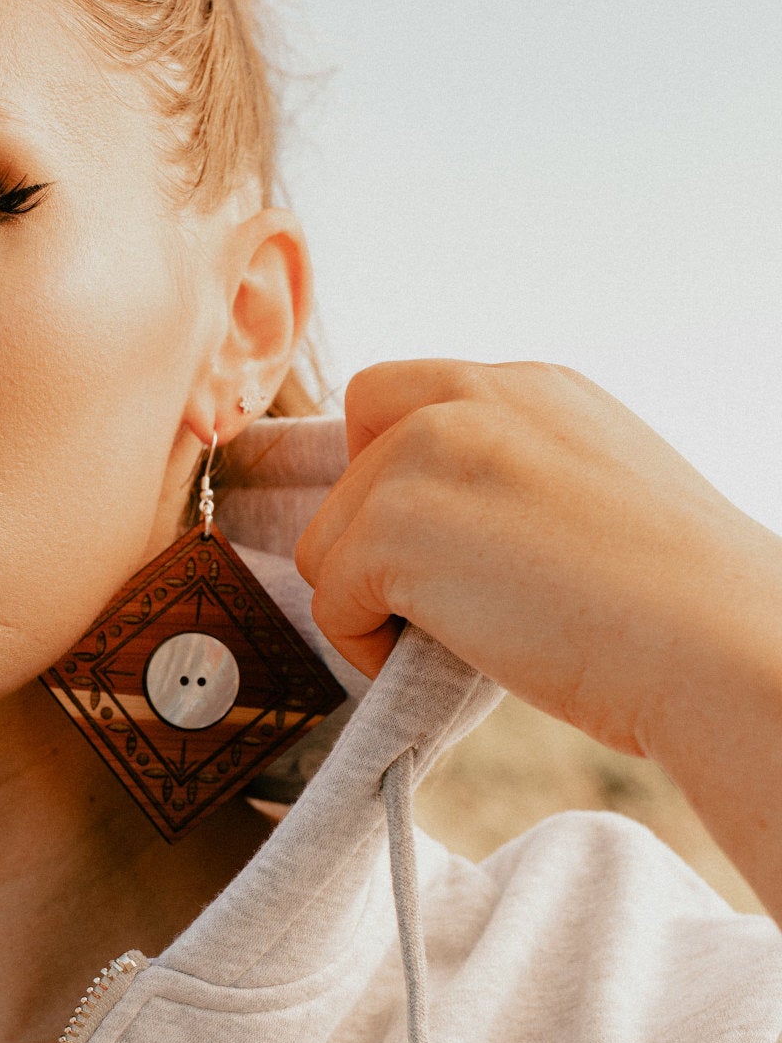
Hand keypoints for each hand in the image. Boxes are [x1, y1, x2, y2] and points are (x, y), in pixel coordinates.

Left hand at [296, 361, 781, 915]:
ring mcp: (422, 456)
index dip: (387, 477)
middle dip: (376, 545)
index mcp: (528, 386)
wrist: (717, 644)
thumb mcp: (596, 488)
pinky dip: (369, 647)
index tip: (438, 545)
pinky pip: (330, 602)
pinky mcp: (393, 528)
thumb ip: (512, 472)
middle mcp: (467, 400)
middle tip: (456, 601)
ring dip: (373, 602)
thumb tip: (440, 525)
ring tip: (468, 635)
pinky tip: (456, 656)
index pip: (389, 401)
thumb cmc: (675, 601)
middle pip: (346, 473)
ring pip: (327, 543)